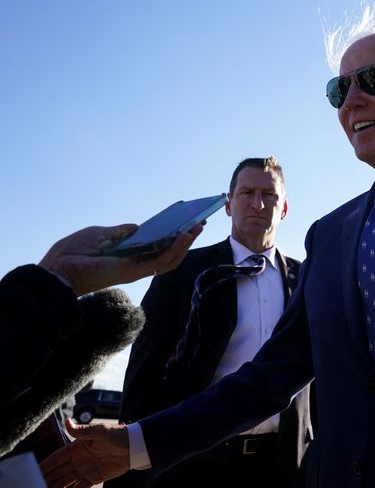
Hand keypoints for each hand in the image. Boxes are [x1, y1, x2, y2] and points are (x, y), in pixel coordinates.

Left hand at [39, 223, 202, 294]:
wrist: (57, 269)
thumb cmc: (72, 253)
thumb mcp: (100, 234)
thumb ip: (120, 231)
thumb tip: (137, 227)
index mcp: (126, 256)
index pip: (154, 246)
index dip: (169, 236)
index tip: (182, 221)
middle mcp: (134, 264)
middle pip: (167, 253)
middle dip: (184, 240)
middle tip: (198, 224)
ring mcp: (136, 269)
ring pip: (169, 259)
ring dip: (185, 244)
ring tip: (197, 228)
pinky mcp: (134, 272)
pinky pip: (160, 261)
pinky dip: (175, 249)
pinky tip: (184, 237)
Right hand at [41, 419, 130, 487]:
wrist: (134, 446)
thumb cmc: (118, 435)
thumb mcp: (99, 431)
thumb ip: (82, 430)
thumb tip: (67, 422)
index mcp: (77, 448)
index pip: (56, 458)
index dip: (45, 465)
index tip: (33, 472)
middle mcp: (78, 460)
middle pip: (58, 472)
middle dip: (47, 479)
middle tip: (36, 485)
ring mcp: (85, 469)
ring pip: (66, 481)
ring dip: (56, 486)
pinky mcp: (94, 478)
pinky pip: (79, 487)